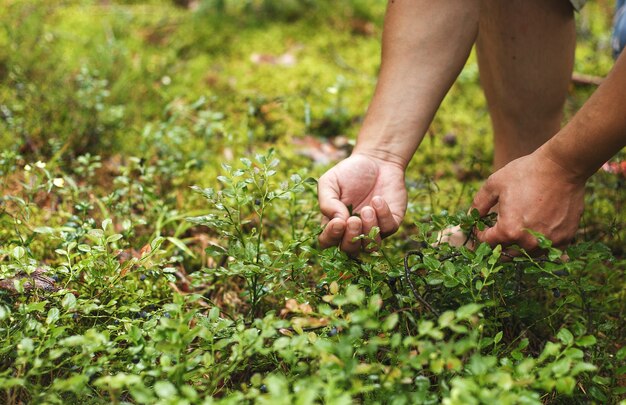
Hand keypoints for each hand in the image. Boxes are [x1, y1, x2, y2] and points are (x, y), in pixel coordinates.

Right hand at [317, 153, 406, 254]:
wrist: (377, 160)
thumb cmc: (349, 172)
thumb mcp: (330, 182)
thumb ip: (327, 202)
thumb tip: (338, 221)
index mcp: (335, 224)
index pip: (328, 242)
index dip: (331, 237)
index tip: (338, 222)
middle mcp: (354, 231)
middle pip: (350, 251)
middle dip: (351, 238)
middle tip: (354, 220)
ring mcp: (373, 229)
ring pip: (371, 247)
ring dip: (368, 231)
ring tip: (368, 209)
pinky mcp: (391, 223)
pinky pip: (388, 229)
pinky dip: (383, 216)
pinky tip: (378, 200)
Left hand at [471, 150, 585, 252]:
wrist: (562, 167)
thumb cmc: (526, 173)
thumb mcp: (494, 184)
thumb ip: (479, 204)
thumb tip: (470, 217)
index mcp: (508, 230)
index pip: (486, 242)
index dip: (480, 234)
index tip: (480, 227)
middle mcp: (528, 242)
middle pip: (505, 253)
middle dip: (497, 245)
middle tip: (495, 234)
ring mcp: (548, 242)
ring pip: (526, 254)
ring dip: (517, 247)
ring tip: (514, 233)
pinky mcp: (564, 239)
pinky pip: (546, 250)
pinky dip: (538, 244)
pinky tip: (535, 232)